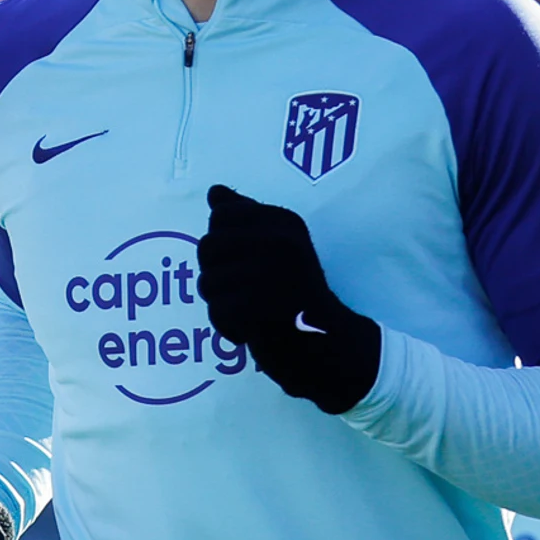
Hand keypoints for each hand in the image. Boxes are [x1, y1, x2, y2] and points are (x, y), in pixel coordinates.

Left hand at [197, 185, 380, 414]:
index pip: (221, 215)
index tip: (246, 261)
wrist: (332, 347)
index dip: (221, 243)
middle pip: (207, 247)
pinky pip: (217, 310)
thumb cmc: (296, 295)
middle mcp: (281, 242)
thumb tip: (214, 191)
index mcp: (284, 222)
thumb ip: (243, 217)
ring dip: (221, 304)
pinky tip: (252, 329)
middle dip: (216, 274)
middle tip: (245, 291)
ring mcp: (271, 274)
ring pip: (208, 282)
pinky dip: (227, 326)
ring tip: (251, 311)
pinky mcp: (260, 307)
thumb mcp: (277, 247)